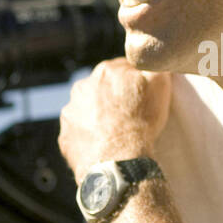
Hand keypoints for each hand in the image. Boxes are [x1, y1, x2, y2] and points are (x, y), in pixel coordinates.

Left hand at [59, 59, 171, 182]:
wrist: (119, 161)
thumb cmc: (140, 123)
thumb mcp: (158, 86)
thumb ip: (154, 67)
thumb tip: (152, 62)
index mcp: (105, 72)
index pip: (122, 68)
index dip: (135, 81)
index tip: (142, 95)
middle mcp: (82, 88)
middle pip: (101, 88)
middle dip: (113, 98)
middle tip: (130, 115)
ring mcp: (70, 113)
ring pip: (87, 110)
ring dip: (98, 117)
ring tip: (116, 133)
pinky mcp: (65, 137)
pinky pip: (78, 134)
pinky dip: (89, 138)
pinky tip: (103, 146)